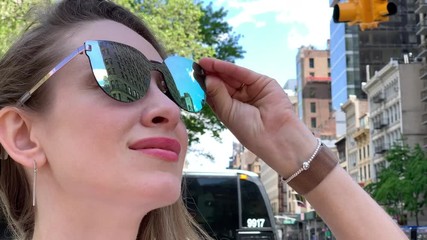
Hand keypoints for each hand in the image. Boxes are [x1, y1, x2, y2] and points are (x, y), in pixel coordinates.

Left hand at [198, 58, 316, 175]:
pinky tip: (213, 64)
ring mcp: (251, 89)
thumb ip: (217, 94)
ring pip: (231, 76)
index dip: (202, 86)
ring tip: (200, 64)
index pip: (214, 93)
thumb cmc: (250, 130)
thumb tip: (207, 78)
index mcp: (230, 109)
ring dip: (215, 69)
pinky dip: (227, 68)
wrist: (275, 136)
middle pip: (221, 83)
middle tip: (192, 67)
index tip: (188, 78)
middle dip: (207, 75)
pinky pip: (242, 73)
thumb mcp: (227, 112)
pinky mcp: (261, 82)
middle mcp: (240, 98)